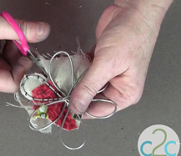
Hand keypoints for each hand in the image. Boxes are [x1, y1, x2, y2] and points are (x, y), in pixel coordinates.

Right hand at [0, 0, 49, 91]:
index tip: (26, 53)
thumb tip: (43, 32)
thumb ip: (22, 30)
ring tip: (5, 33)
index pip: (11, 84)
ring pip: (6, 64)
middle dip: (17, 55)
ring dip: (11, 48)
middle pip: (9, 73)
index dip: (22, 69)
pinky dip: (4, 45)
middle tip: (17, 39)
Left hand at [70, 0, 172, 116]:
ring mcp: (107, 73)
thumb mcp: (108, 65)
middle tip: (59, 92)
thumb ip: (90, 86)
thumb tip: (77, 106)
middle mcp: (117, 85)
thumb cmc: (131, 35)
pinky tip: (67, 68)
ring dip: (74, 81)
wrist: (132, 10)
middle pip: (91, 97)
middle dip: (76, 94)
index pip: (100, 110)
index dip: (83, 110)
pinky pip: (84, 71)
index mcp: (126, 93)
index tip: (64, 108)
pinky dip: (75, 69)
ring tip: (61, 79)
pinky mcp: (99, 62)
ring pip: (85, 84)